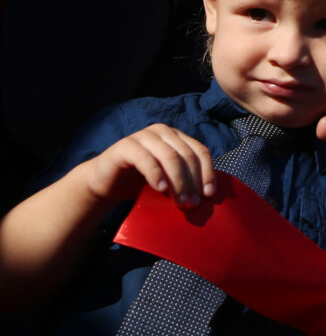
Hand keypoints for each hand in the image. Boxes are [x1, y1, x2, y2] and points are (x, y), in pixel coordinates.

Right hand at [85, 124, 215, 206]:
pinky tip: (160, 189)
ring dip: (178, 181)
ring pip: (170, 156)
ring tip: (180, 201)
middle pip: (187, 155)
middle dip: (193, 181)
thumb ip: (186, 179)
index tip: (209, 194)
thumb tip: (209, 194)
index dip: (207, 172)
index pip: (200, 151)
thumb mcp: (169, 179)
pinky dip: (156, 174)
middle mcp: (163, 132)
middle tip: (192, 203)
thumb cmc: (141, 182)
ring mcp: (144, 136)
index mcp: (177, 137)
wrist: (106, 184)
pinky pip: (146, 159)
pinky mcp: (126, 146)